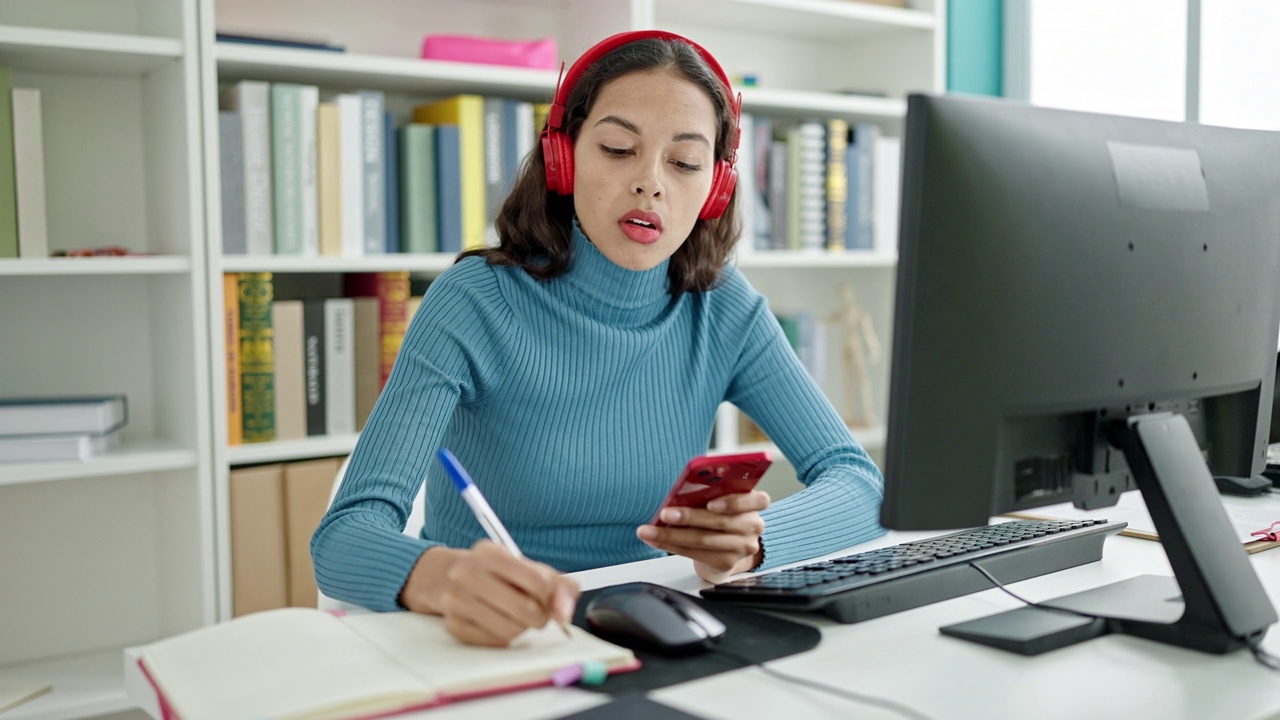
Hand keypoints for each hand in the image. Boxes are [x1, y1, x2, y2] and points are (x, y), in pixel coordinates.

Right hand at [398, 540, 579, 646]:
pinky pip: (495, 643)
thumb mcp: (526, 567)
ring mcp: (456, 601)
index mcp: (490, 553)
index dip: (549, 595)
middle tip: (535, 610)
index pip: (538, 582)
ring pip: (511, 630)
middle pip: (526, 610)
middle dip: (539, 615)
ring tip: (515, 616)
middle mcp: (468, 573)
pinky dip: (504, 637)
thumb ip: (557, 585)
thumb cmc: (496, 573)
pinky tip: (498, 622)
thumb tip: (565, 614)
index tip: (544, 594)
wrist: (446, 577)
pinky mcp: (453, 625)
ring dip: (522, 628)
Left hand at [636, 490, 770, 584]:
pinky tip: (657, 540)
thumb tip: (681, 493)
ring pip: (703, 539)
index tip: (710, 503)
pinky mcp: (726, 562)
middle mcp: (752, 526)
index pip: (757, 500)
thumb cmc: (720, 515)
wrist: (729, 547)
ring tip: (650, 531)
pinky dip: (672, 546)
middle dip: (688, 517)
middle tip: (665, 514)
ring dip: (671, 535)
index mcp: (755, 503)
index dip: (733, 502)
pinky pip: (695, 553)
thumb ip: (711, 493)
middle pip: (719, 521)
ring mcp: (741, 547)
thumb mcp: (722, 500)